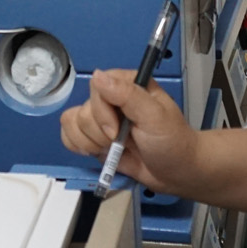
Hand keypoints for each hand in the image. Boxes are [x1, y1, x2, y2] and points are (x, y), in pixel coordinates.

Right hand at [59, 69, 199, 197]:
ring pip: (73, 123)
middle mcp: (111, 99)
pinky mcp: (95, 138)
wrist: (177, 172)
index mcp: (126, 85)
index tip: (116, 131)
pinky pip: (69, 136)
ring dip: (90, 143)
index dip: (101, 113)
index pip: (95, 88)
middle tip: (122, 142)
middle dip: (99, 133)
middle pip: (82, 110)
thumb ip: (127, 95)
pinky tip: (98, 152)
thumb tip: (97, 75)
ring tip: (114, 149)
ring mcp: (102, 119)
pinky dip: (78, 146)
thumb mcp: (154, 116)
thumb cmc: (172, 142)